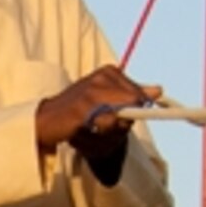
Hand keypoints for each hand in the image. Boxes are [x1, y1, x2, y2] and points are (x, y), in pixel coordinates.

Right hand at [35, 66, 158, 158]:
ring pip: (122, 117)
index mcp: (110, 72)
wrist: (46, 121)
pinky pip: (107, 124)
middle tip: (100, 126)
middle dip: (123, 122)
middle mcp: (102, 76)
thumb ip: (132, 95)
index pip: (139, 96)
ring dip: (111, 131)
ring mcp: (92, 90)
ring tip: (92, 130)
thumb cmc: (78, 113)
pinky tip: (84, 131)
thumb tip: (159, 89)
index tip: (115, 119)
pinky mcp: (82, 108)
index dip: (133, 112)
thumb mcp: (108, 101)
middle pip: (134, 105)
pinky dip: (100, 134)